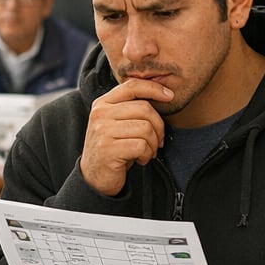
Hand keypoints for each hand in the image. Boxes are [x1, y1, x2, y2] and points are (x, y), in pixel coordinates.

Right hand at [79, 77, 170, 195]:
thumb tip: (164, 95)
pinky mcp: (108, 149)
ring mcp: (102, 131)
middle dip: (158, 126)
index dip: (154, 88)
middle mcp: (100, 114)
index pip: (132, 86)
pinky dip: (147, 155)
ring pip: (146, 128)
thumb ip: (131, 108)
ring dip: (153, 144)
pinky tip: (141, 160)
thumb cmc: (113, 148)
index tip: (170, 96)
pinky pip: (141, 145)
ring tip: (146, 152)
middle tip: (157, 141)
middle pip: (144, 109)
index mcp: (102, 103)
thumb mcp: (117, 123)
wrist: (94, 177)